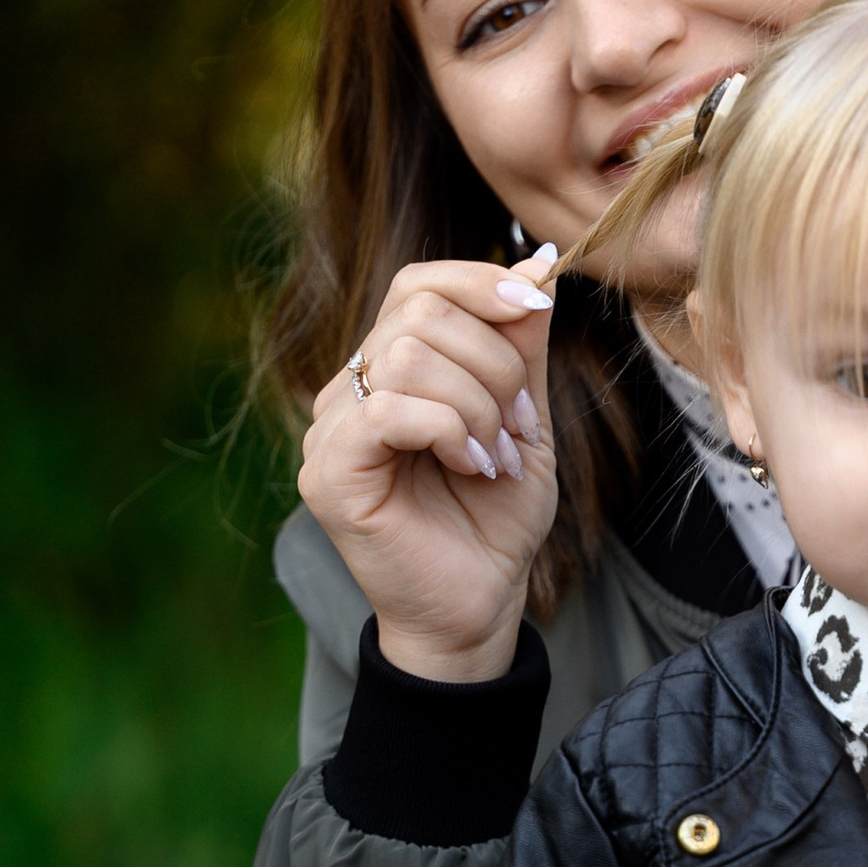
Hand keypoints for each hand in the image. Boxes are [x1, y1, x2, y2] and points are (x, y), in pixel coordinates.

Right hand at [297, 250, 559, 682]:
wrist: (480, 605)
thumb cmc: (496, 518)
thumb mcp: (525, 415)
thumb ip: (522, 344)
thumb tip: (538, 261)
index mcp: (389, 369)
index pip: (417, 284)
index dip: (480, 282)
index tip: (537, 308)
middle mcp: (350, 390)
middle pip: (418, 312)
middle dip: (494, 361)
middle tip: (519, 425)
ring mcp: (331, 430)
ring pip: (408, 356)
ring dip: (479, 404)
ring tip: (498, 457)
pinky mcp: (329, 473)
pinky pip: (389, 410)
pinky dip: (449, 430)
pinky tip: (472, 467)